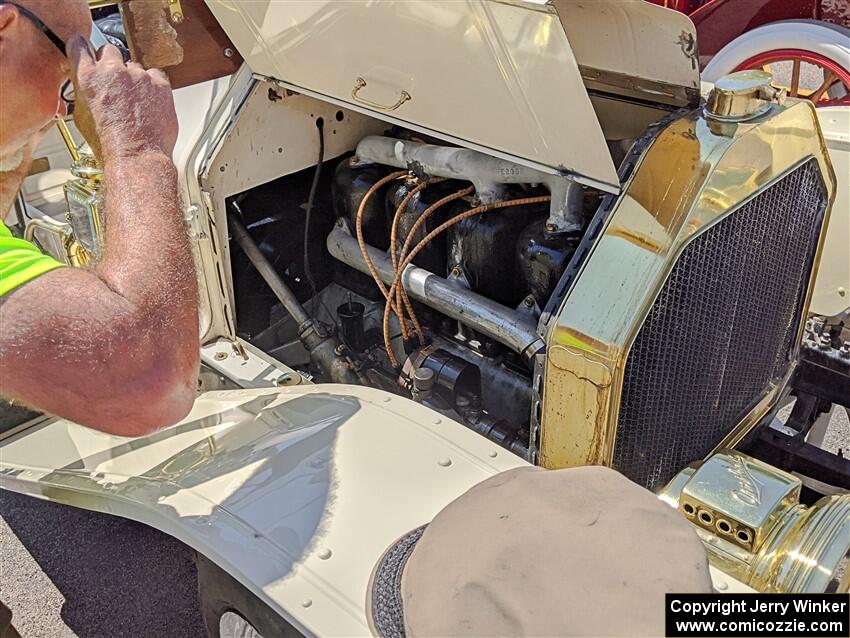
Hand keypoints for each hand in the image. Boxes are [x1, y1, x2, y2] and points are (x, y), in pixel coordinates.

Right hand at [67, 36, 177, 161]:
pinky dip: (153, 87)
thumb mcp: (82, 117)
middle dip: (112, 65)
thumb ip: (83, 92)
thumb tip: (86, 85)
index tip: (86, 52)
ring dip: (134, 80)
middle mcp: (112, 71)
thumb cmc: (109, 144)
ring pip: (135, 66)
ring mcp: (138, 75)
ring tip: (136, 104)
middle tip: (116, 85)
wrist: (137, 156)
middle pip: (110, 51)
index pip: (79, 44)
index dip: (83, 48)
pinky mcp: (160, 83)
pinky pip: (156, 76)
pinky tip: (150, 105)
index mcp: (88, 77)